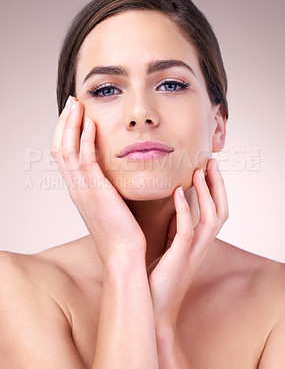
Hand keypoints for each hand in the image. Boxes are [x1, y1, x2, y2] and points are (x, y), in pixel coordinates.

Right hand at [51, 97, 146, 265]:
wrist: (123, 255)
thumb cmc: (121, 232)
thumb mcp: (109, 204)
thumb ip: (106, 186)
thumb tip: (112, 173)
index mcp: (78, 189)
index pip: (63, 154)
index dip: (66, 132)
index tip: (74, 114)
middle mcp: (75, 187)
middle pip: (60, 148)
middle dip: (64, 122)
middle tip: (71, 102)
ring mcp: (82, 189)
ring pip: (68, 150)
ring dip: (71, 125)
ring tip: (77, 104)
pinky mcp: (96, 191)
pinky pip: (86, 160)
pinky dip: (85, 140)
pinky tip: (91, 124)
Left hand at [148, 158, 228, 327]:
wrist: (152, 308)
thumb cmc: (158, 277)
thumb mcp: (170, 247)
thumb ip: (176, 227)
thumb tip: (173, 204)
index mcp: (199, 242)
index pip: (216, 211)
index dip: (216, 189)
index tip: (208, 167)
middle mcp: (201, 246)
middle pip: (221, 211)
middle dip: (218, 185)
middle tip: (211, 161)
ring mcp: (192, 253)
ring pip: (211, 219)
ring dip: (207, 193)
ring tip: (199, 171)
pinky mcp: (179, 258)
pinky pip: (187, 231)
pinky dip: (184, 210)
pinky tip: (177, 192)